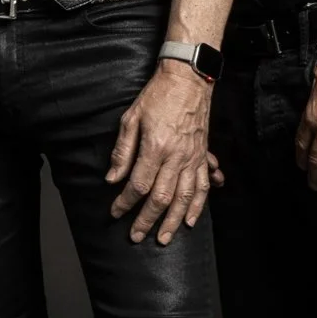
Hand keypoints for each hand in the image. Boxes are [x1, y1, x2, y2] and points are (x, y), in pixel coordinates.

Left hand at [106, 61, 212, 244]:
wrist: (188, 78)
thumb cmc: (157, 95)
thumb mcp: (131, 118)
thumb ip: (122, 151)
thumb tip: (112, 178)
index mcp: (156, 147)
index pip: (138, 184)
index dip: (125, 203)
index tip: (115, 213)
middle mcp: (177, 156)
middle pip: (161, 198)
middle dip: (147, 220)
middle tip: (136, 236)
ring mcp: (192, 158)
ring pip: (185, 198)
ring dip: (174, 221)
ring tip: (164, 238)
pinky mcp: (202, 156)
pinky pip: (204, 187)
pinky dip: (199, 206)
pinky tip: (192, 220)